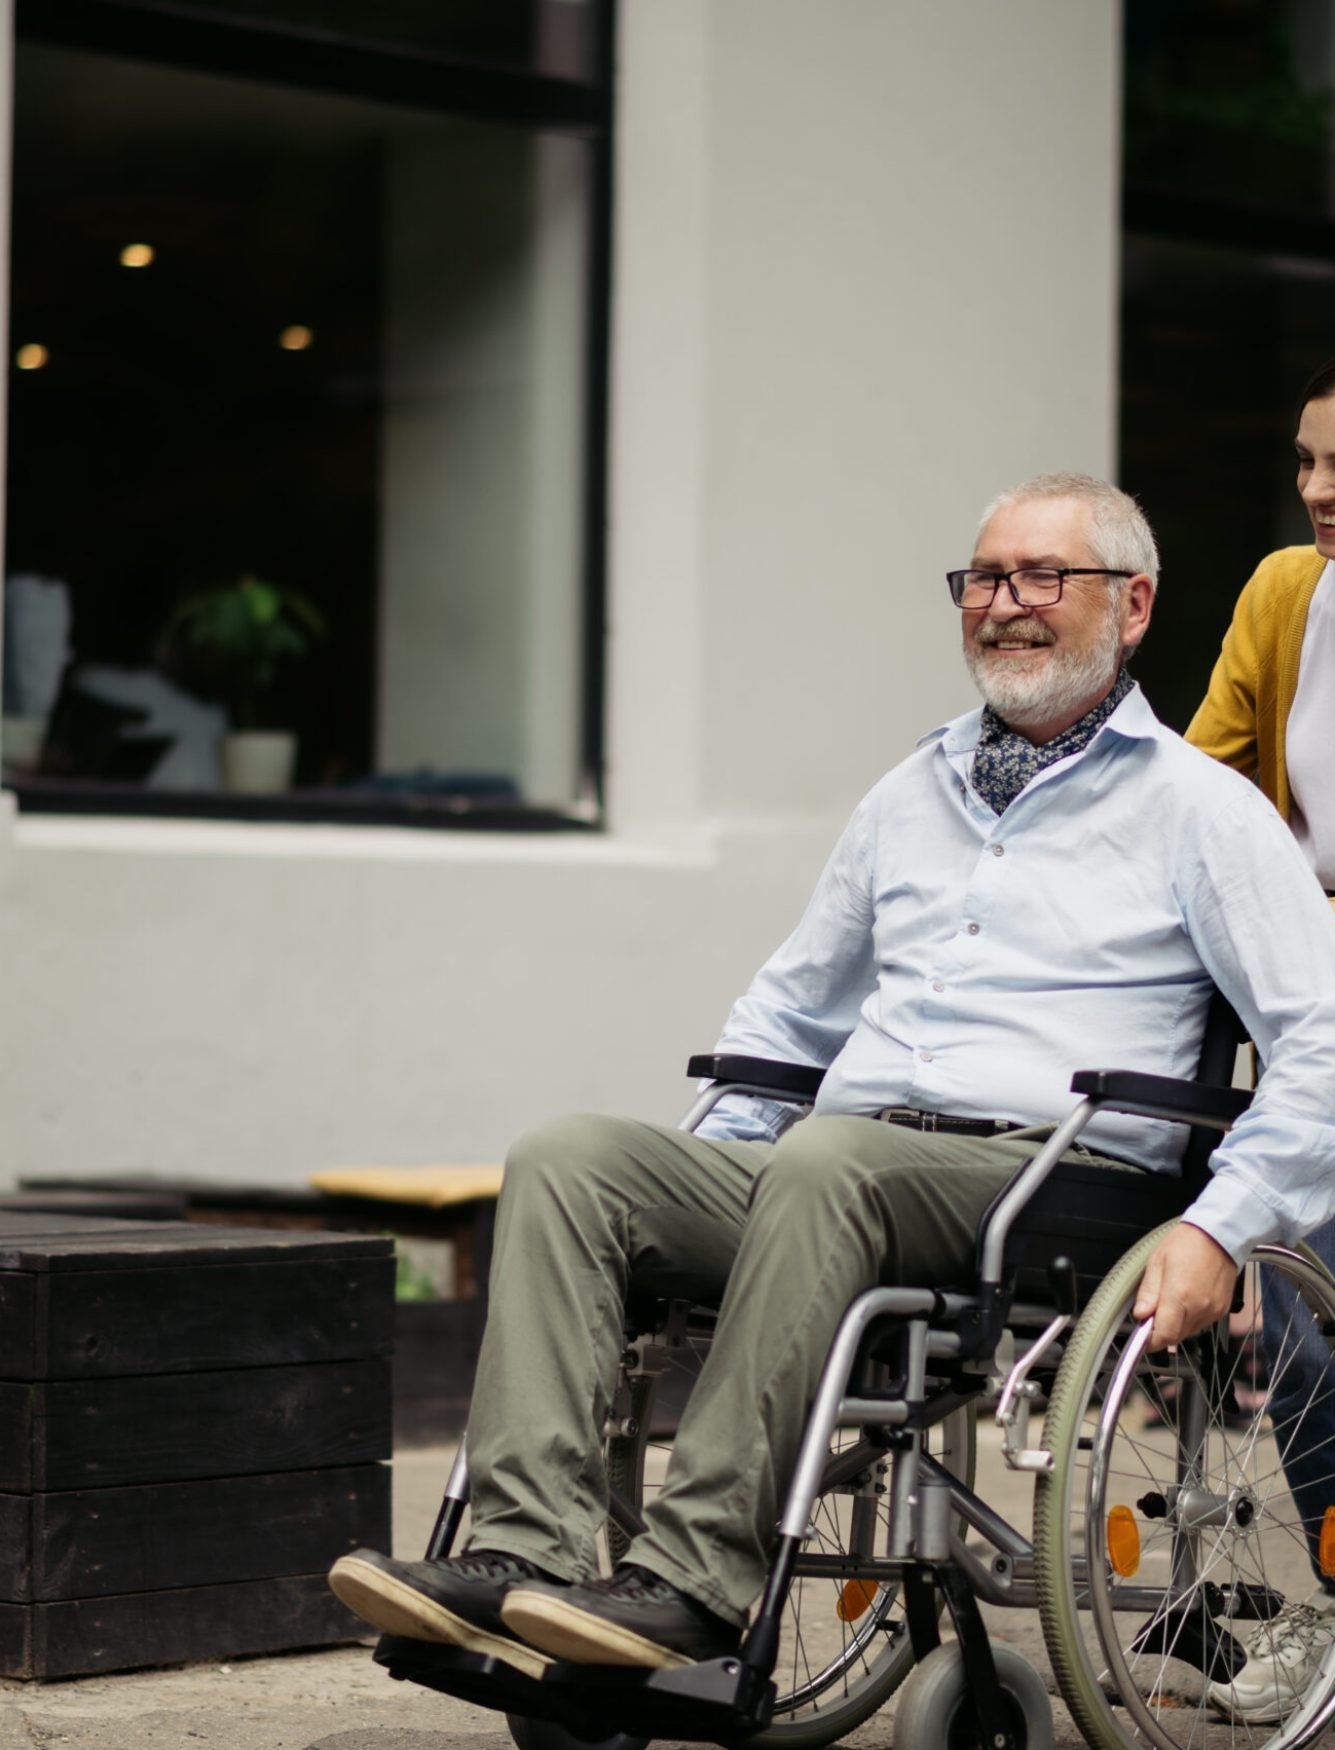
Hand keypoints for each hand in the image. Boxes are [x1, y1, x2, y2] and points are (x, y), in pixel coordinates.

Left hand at [1132, 1223, 1238, 1350]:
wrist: (1218, 1235)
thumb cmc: (1187, 1243)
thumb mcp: (1157, 1262)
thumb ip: (1148, 1292)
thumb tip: (1140, 1314)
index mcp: (1179, 1295)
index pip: (1165, 1335)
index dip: (1151, 1341)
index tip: (1143, 1337)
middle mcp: (1199, 1307)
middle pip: (1176, 1336)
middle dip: (1162, 1330)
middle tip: (1153, 1313)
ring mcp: (1213, 1310)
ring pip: (1189, 1332)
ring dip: (1176, 1324)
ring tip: (1172, 1300)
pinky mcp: (1222, 1310)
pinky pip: (1201, 1324)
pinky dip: (1191, 1318)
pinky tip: (1187, 1299)